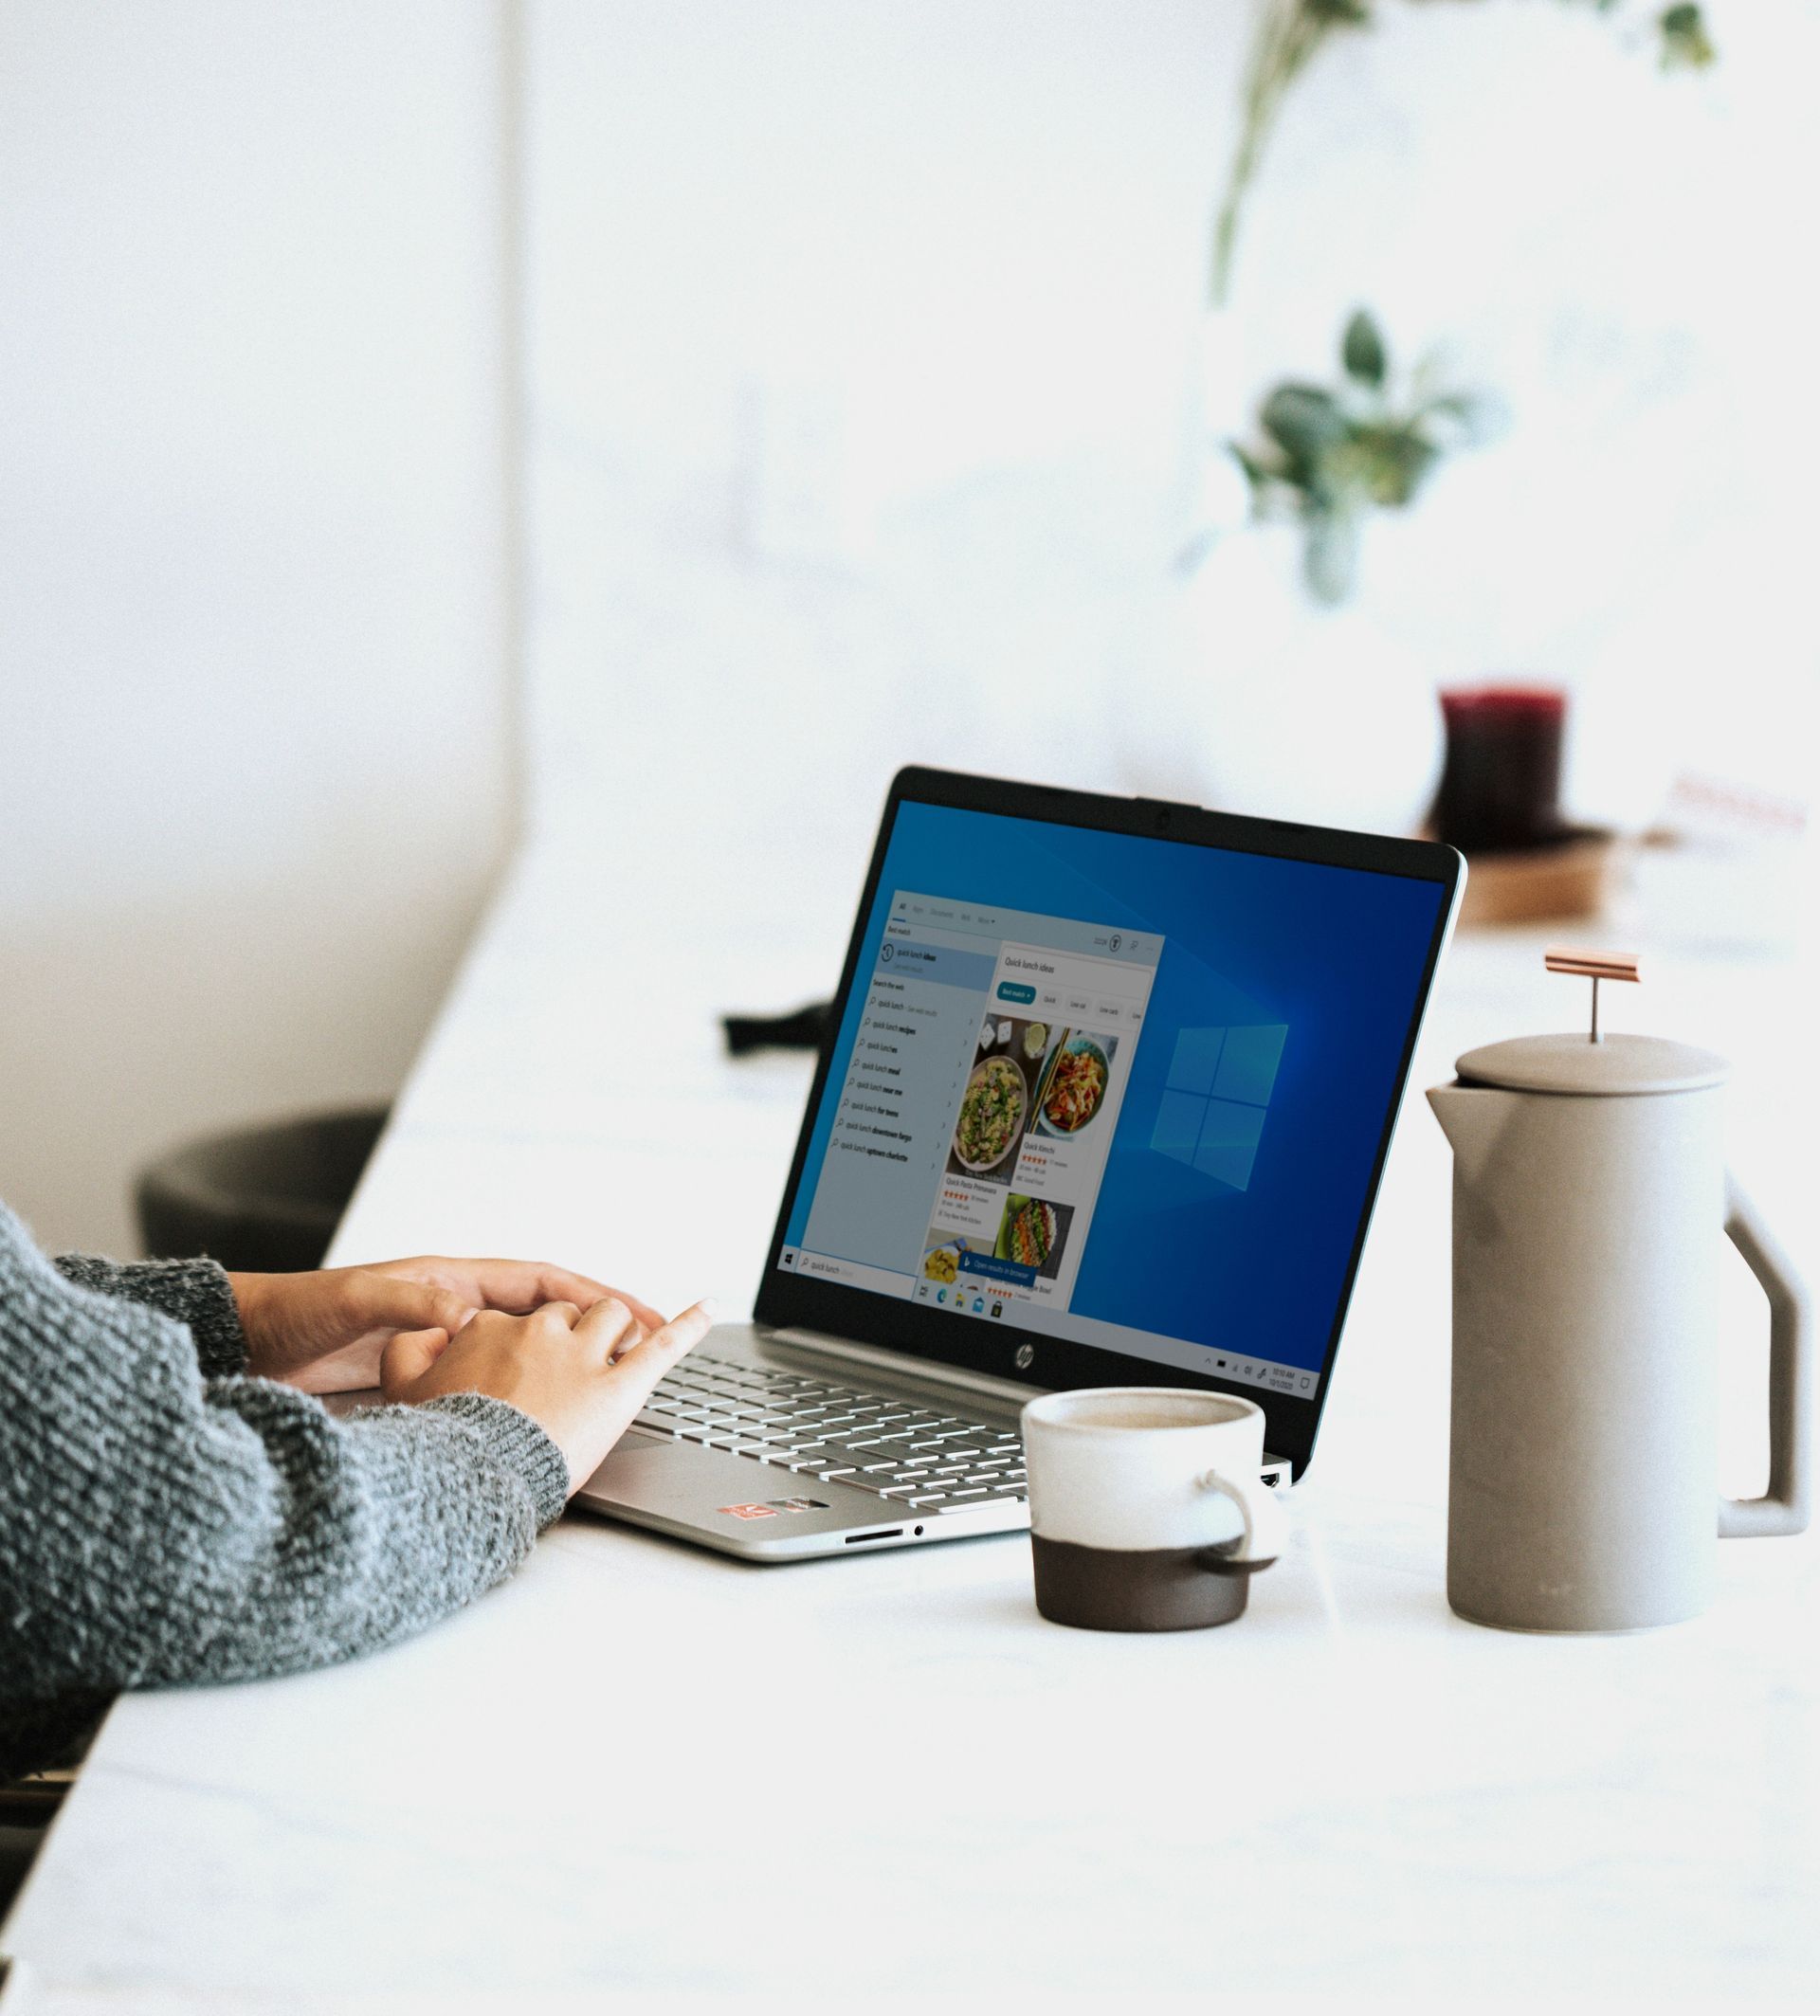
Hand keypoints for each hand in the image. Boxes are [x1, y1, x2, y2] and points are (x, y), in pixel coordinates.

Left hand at [228, 1257, 666, 1393]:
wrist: (249, 1342)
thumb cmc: (297, 1312)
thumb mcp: (356, 1302)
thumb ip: (410, 1304)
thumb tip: (465, 1314)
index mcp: (452, 1281)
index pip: (543, 1282)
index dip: (594, 1296)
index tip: (639, 1313)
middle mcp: (457, 1308)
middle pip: (548, 1316)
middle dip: (600, 1329)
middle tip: (652, 1350)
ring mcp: (447, 1343)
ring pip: (528, 1350)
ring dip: (572, 1363)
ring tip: (617, 1385)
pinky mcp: (429, 1377)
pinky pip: (497, 1380)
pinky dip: (530, 1392)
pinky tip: (549, 1416)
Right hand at [380, 1296, 717, 1492]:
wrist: (470, 1479)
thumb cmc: (441, 1442)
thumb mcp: (403, 1388)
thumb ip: (410, 1351)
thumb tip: (430, 1333)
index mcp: (491, 1328)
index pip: (519, 1321)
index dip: (525, 1348)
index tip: (520, 1374)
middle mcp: (540, 1333)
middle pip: (569, 1315)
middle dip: (574, 1336)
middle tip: (570, 1374)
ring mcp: (582, 1357)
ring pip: (612, 1318)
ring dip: (616, 1332)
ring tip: (617, 1354)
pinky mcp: (619, 1388)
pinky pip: (661, 1346)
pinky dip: (689, 1326)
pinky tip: (708, 1309)